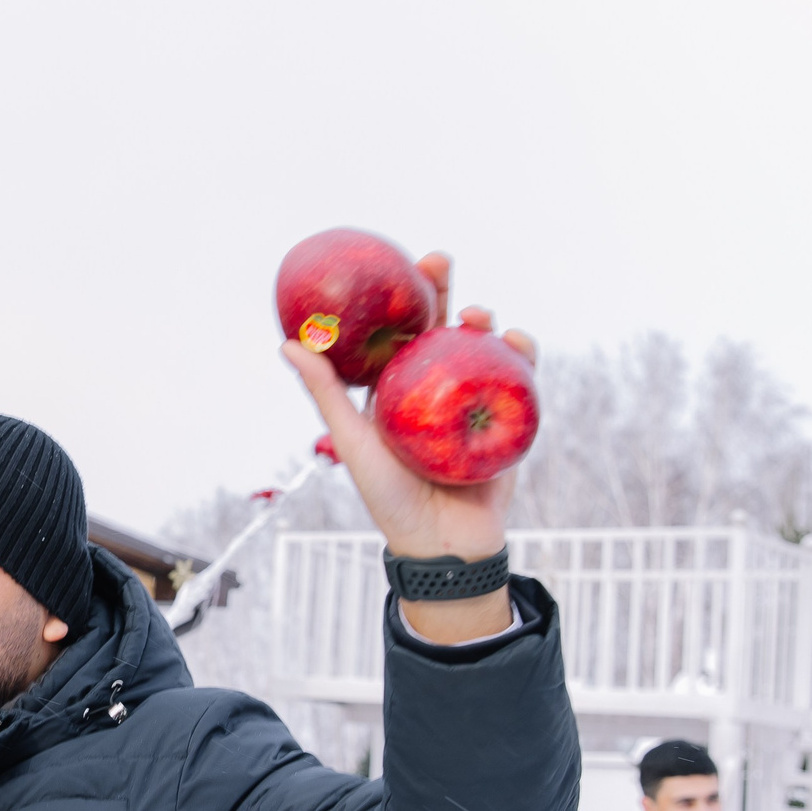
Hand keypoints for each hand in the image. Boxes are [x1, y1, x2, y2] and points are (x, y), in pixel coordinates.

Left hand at [282, 252, 536, 643]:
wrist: (444, 548)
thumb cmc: (390, 499)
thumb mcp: (354, 442)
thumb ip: (326, 393)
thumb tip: (288, 342)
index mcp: (398, 389)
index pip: (400, 331)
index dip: (402, 296)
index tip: (399, 263)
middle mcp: (436, 390)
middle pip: (442, 328)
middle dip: (443, 290)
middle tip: (438, 263)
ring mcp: (473, 403)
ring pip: (482, 348)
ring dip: (484, 322)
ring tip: (477, 316)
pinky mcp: (507, 421)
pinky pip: (519, 381)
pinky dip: (523, 357)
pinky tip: (518, 343)